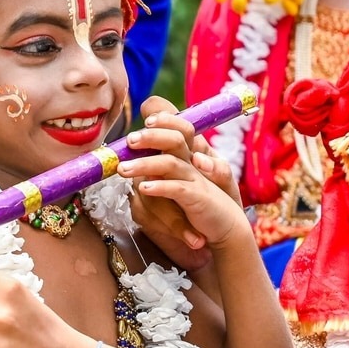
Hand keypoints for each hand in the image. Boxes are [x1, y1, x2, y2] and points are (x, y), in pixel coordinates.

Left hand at [120, 96, 247, 270]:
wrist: (225, 226)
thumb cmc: (198, 203)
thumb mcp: (179, 182)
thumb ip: (162, 168)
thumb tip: (137, 160)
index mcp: (188, 156)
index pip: (179, 130)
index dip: (165, 121)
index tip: (146, 121)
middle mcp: (193, 164)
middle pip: (175, 140)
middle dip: (151, 137)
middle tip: (130, 140)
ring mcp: (196, 180)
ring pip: (170, 164)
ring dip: (145, 164)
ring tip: (123, 169)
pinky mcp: (198, 199)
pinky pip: (178, 189)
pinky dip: (160, 186)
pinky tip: (144, 187)